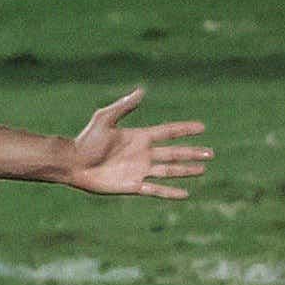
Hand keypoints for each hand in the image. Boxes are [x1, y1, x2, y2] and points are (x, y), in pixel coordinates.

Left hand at [66, 87, 210, 198]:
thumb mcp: (105, 119)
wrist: (73, 164)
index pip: (168, 132)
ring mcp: (139, 171)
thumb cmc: (86, 140)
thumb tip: (142, 90)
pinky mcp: (133, 186)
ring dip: (186, 170)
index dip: (185, 129)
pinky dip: (171, 192)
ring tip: (203, 170)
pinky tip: (185, 193)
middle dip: (192, 153)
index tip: (202, 127)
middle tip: (211, 153)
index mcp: (139, 137)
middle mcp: (142, 154)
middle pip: (174, 153)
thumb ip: (124, 106)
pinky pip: (156, 190)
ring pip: (169, 171)